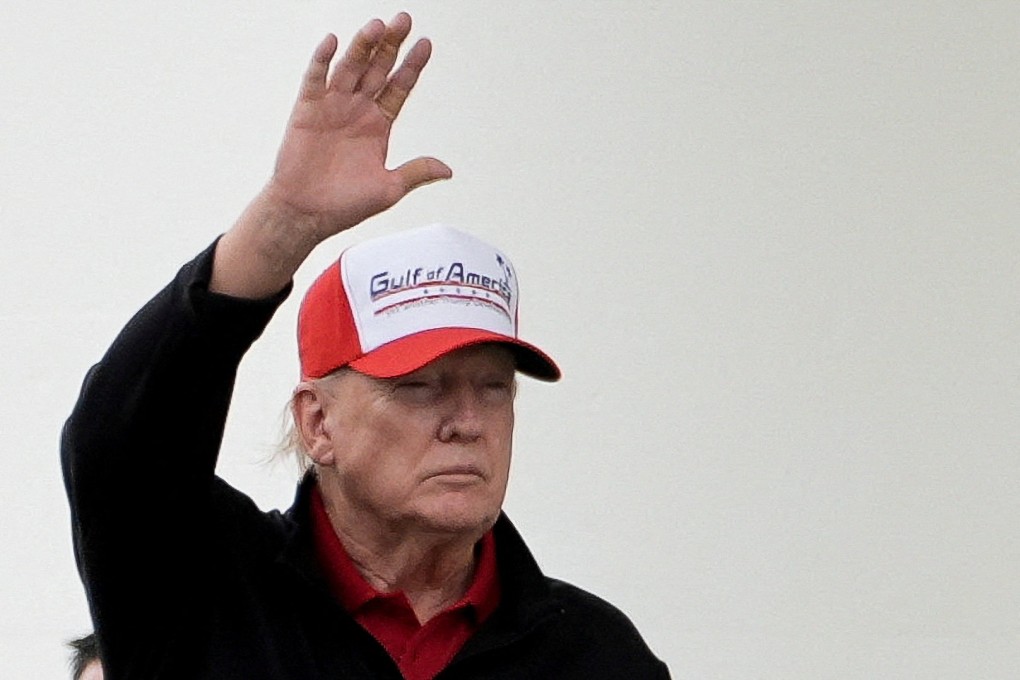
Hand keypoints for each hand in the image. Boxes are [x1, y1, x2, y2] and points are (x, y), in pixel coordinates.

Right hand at [211, 13, 450, 297]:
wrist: (306, 214)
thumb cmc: (345, 204)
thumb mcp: (389, 188)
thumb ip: (416, 172)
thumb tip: (447, 170)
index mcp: (378, 125)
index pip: (399, 87)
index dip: (412, 66)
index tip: (426, 44)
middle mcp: (357, 110)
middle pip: (377, 69)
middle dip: (391, 45)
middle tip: (404, 20)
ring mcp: (332, 107)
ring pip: (350, 68)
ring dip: (362, 47)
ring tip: (377, 27)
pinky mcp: (307, 111)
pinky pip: (315, 80)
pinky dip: (322, 60)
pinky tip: (333, 41)